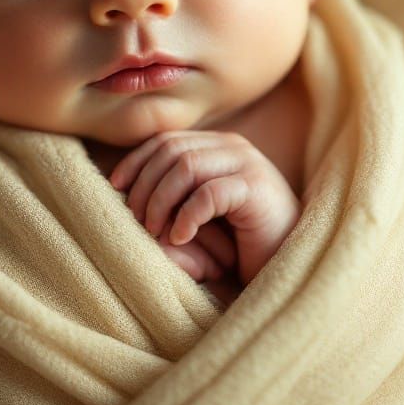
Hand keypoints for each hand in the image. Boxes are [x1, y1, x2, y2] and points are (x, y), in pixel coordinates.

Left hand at [109, 130, 300, 286]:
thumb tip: (119, 191)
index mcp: (216, 146)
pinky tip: (180, 237)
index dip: (136, 162)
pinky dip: (186, 216)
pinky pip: (208, 193)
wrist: (288, 264)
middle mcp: (232, 146)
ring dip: (161, 201)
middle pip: (170, 150)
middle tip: (135, 220)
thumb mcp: (197, 217)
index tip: (115, 188)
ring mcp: (247, 163)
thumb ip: (168, 198)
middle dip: (145, 185)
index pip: (165, 140)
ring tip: (155, 231)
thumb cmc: (239, 244)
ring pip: (186, 166)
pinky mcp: (257, 187)